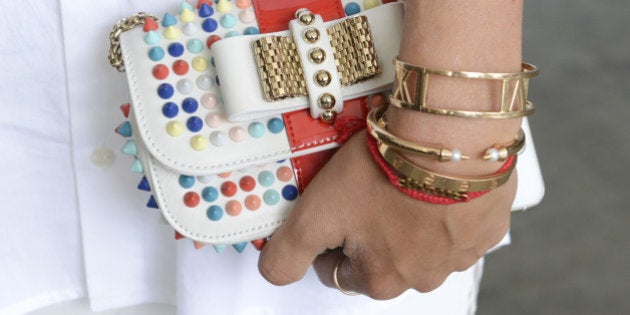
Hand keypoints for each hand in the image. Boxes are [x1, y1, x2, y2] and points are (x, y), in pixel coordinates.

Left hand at [258, 132, 516, 298]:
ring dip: (410, 220)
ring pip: (422, 242)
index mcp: (382, 279)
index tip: (333, 213)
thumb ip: (288, 254)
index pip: (339, 272)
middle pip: (383, 259)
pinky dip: (444, 208)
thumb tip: (275, 272)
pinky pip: (458, 224)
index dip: (327, 242)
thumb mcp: (317, 213)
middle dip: (371, 231)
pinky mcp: (487, 225)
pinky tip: (434, 182)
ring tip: (402, 180)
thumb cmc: (387, 172)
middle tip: (367, 190)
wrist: (449, 135)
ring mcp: (461, 252)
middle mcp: (425, 276)